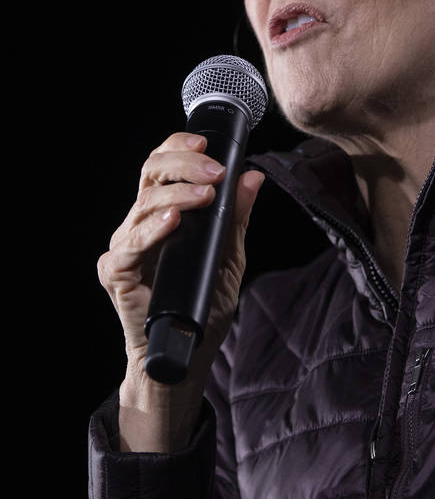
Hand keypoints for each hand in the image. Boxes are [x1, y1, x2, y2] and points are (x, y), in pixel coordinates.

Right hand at [97, 132, 263, 449]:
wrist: (185, 356)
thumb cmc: (203, 307)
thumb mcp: (230, 257)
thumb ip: (236, 218)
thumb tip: (253, 177)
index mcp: (163, 216)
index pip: (163, 167)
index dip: (180, 148)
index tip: (208, 142)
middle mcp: (140, 226)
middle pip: (151, 175)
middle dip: (185, 164)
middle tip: (215, 172)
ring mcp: (126, 248)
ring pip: (143, 204)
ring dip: (178, 194)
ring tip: (206, 195)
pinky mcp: (117, 274)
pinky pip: (130, 246)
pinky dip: (153, 230)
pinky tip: (174, 221)